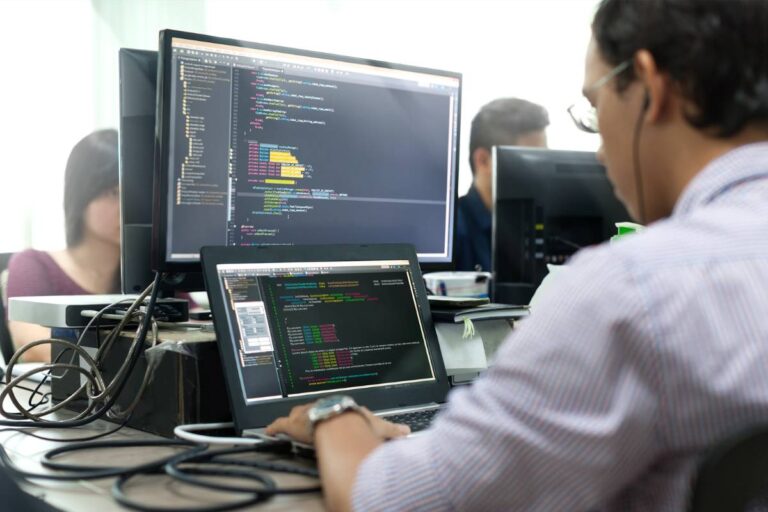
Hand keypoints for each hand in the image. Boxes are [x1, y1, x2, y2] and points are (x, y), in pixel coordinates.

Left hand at [266, 402, 410, 444]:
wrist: (338, 423)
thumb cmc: (355, 423)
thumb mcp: (378, 426)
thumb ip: (393, 430)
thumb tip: (407, 432)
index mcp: (339, 406)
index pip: (335, 407)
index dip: (332, 412)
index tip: (332, 415)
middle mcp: (321, 406)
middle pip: (314, 408)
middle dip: (312, 413)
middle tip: (309, 420)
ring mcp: (306, 414)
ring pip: (297, 414)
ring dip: (295, 419)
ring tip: (291, 424)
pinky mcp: (292, 424)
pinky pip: (280, 425)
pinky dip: (274, 428)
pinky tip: (269, 431)